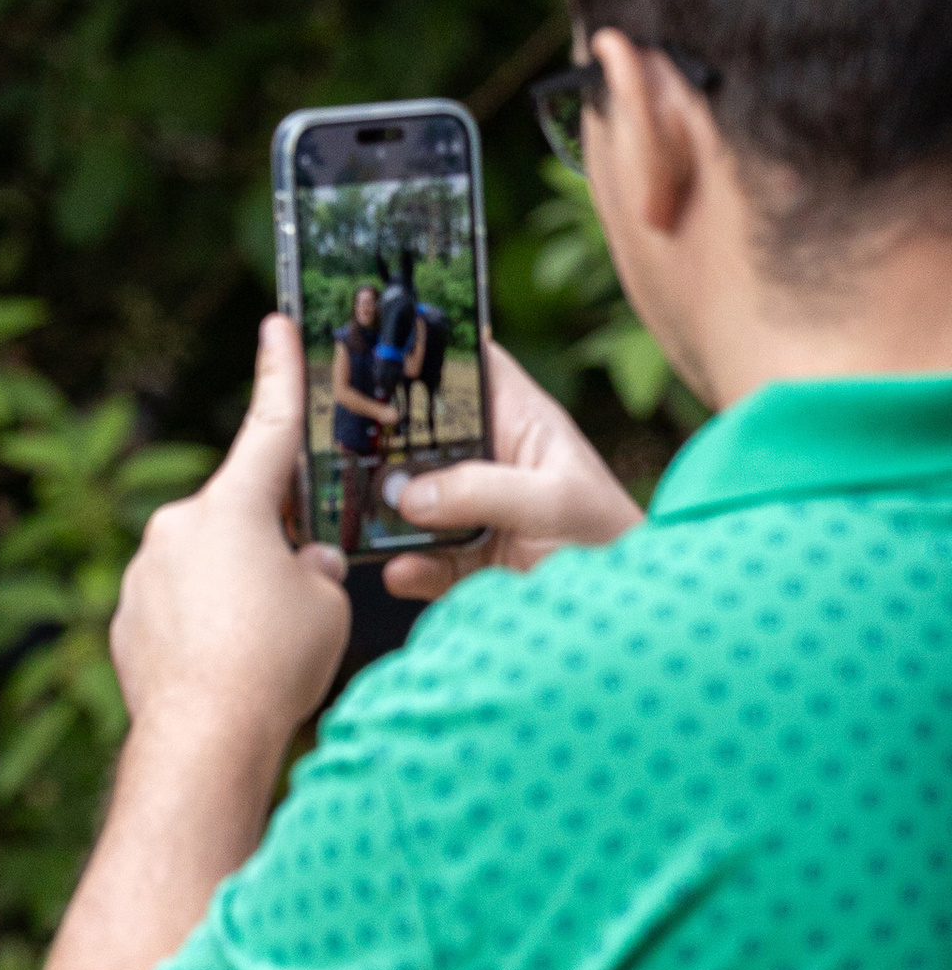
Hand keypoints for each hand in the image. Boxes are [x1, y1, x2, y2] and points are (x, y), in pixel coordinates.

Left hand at [110, 314, 348, 759]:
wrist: (203, 737)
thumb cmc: (271, 664)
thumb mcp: (326, 604)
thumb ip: (314, 566)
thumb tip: (302, 564)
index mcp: (231, 505)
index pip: (268, 425)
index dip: (278, 371)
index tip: (275, 324)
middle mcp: (177, 525)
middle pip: (238, 516)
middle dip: (269, 545)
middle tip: (296, 598)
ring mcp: (143, 571)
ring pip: (205, 565)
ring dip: (235, 591)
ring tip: (261, 649)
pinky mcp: (125, 617)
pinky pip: (175, 607)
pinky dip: (203, 627)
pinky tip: (225, 668)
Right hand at [381, 336, 641, 604]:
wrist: (624, 623)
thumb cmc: (612, 543)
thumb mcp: (555, 503)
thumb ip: (482, 491)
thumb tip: (409, 494)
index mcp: (520, 422)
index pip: (471, 366)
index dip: (430, 349)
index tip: (379, 347)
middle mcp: (489, 460)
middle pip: (423, 432)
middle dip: (386, 437)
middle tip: (346, 441)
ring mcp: (471, 511)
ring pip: (411, 496)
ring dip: (387, 507)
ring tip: (367, 514)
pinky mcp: (463, 560)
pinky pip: (420, 556)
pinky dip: (406, 563)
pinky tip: (403, 567)